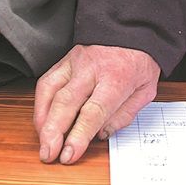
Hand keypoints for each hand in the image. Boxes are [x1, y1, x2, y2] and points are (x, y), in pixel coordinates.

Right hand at [33, 44, 160, 163]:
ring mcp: (74, 63)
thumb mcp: (145, 91)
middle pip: (65, 102)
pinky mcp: (63, 61)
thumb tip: (100, 135)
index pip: (93, 111)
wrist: (130, 30)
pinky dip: (40, 104)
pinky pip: (45, 82)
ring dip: (42, 119)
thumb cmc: (138, 62)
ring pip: (49, 91)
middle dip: (53, 132)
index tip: (69, 154)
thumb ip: (124, 116)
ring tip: (43, 142)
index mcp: (116, 78)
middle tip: (48, 154)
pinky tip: (42, 121)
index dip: (79, 135)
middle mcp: (91, 69)